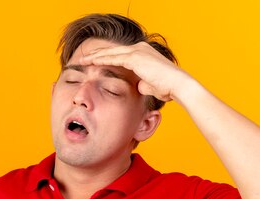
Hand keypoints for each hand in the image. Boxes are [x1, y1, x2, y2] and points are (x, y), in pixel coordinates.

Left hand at [77, 41, 191, 102]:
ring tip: (82, 60)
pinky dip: (102, 60)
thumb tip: (138, 86)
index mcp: (143, 53)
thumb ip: (142, 83)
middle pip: (113, 51)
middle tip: (83, 59)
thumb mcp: (150, 85)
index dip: (105, 58)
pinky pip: (114, 58)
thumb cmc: (167, 88)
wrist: (177, 85)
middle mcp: (139, 49)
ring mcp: (138, 51)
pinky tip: (91, 62)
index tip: (94, 64)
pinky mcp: (136, 57)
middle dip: (97, 55)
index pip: (119, 55)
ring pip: (111, 52)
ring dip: (95, 56)